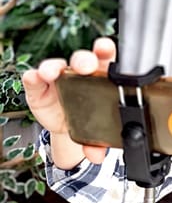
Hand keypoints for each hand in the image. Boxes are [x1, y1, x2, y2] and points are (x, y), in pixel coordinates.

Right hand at [22, 37, 115, 167]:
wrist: (70, 127)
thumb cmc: (91, 117)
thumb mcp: (98, 129)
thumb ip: (99, 141)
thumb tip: (96, 154)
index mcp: (103, 76)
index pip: (107, 57)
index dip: (105, 50)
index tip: (104, 48)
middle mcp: (81, 73)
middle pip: (83, 59)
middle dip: (83, 59)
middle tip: (84, 66)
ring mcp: (60, 78)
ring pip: (56, 65)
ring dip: (53, 67)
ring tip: (51, 73)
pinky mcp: (40, 87)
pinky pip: (34, 79)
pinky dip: (33, 77)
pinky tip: (34, 77)